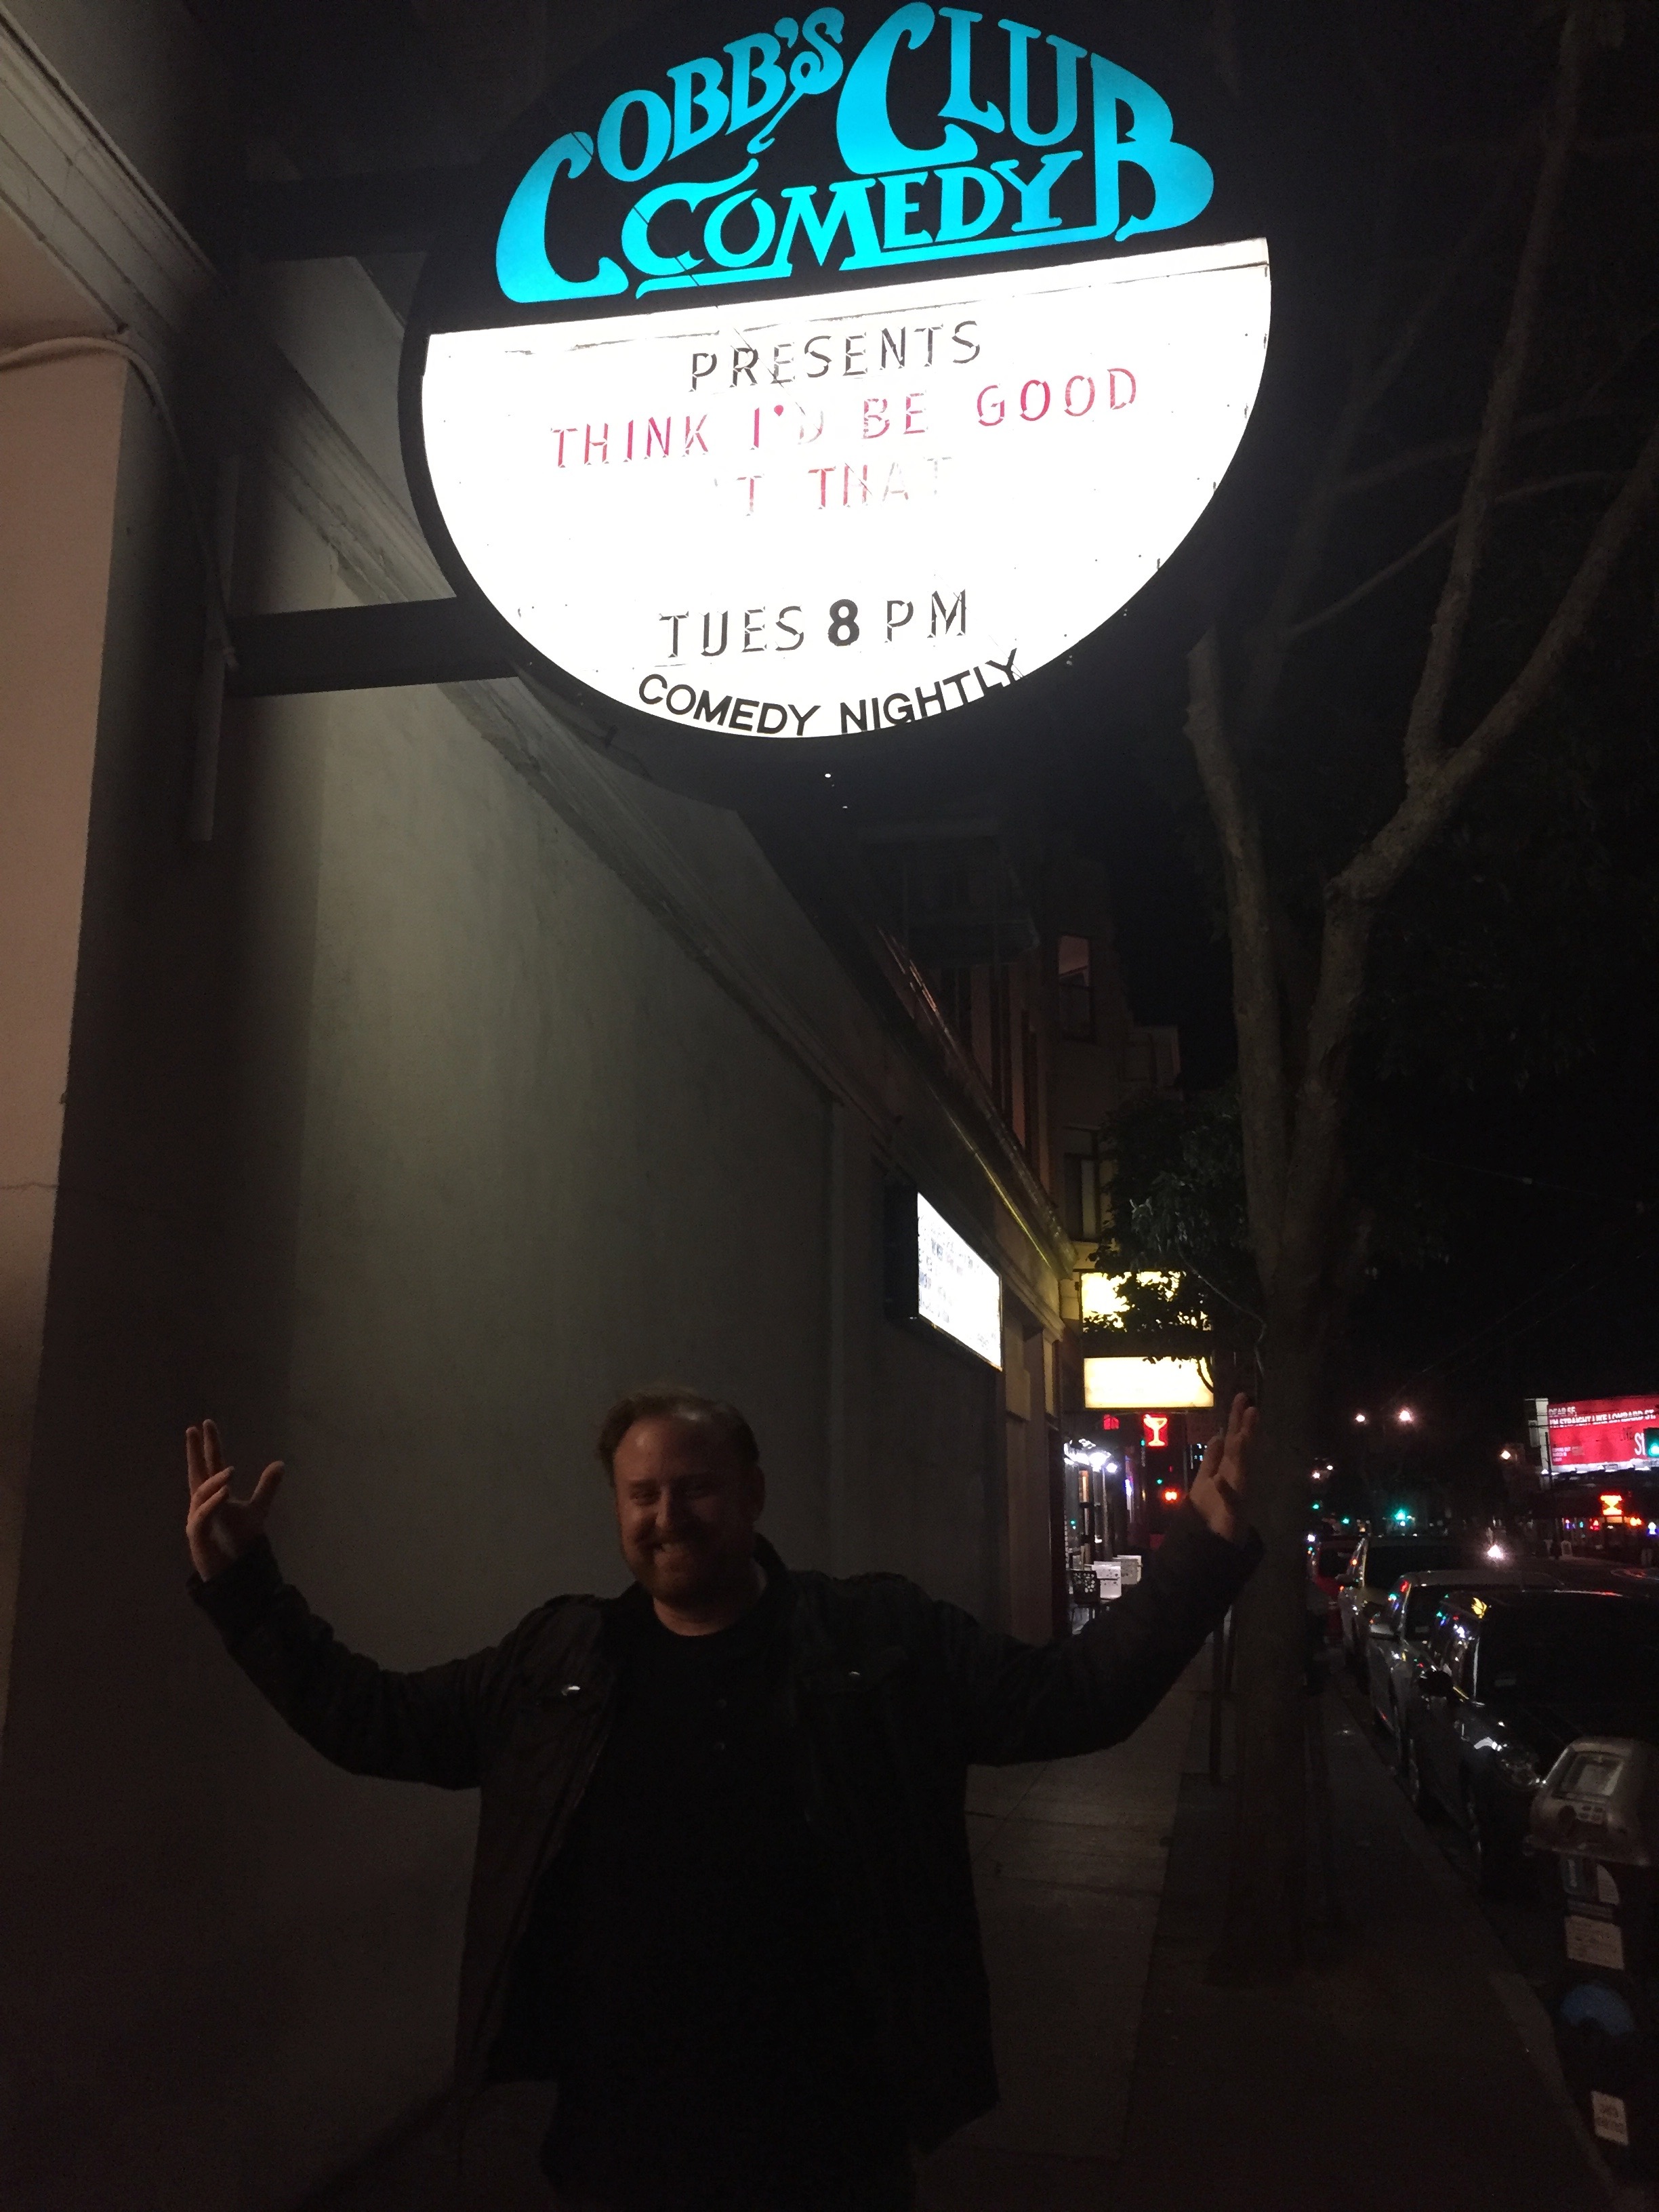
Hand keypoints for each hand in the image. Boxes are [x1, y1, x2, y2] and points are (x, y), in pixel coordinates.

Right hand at [185, 1419, 283, 1579]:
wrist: (234, 1569)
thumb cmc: (239, 1540)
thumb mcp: (258, 1508)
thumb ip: (266, 1486)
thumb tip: (279, 1463)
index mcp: (214, 1494)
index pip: (210, 1465)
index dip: (209, 1445)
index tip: (206, 1424)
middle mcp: (201, 1502)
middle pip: (196, 1472)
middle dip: (194, 1451)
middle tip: (193, 1429)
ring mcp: (196, 1517)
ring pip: (201, 1492)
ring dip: (215, 1480)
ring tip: (232, 1470)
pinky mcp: (197, 1534)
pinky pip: (202, 1515)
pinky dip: (213, 1503)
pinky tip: (226, 1492)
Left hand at [1188, 1392, 1255, 1543]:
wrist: (1212, 1550)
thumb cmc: (1212, 1516)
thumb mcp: (1208, 1481)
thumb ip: (1214, 1459)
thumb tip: (1220, 1435)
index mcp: (1225, 1472)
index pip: (1232, 1441)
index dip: (1236, 1421)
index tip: (1241, 1399)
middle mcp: (1232, 1482)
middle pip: (1238, 1452)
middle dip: (1243, 1430)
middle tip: (1248, 1404)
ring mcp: (1234, 1499)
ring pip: (1237, 1473)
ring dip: (1239, 1455)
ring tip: (1242, 1434)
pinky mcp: (1231, 1518)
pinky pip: (1228, 1505)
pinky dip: (1225, 1493)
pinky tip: (1221, 1481)